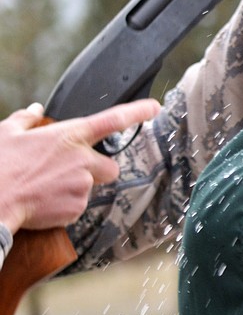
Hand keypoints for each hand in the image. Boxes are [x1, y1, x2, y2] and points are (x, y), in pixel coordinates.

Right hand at [0, 98, 160, 232]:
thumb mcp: (8, 133)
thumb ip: (27, 119)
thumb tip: (36, 110)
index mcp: (69, 135)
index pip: (112, 119)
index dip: (138, 112)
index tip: (155, 107)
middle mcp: (82, 159)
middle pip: (111, 165)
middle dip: (98, 169)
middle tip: (71, 172)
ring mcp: (83, 184)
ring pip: (92, 186)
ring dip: (77, 187)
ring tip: (47, 187)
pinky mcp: (78, 207)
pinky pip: (78, 206)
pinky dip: (65, 206)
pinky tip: (45, 201)